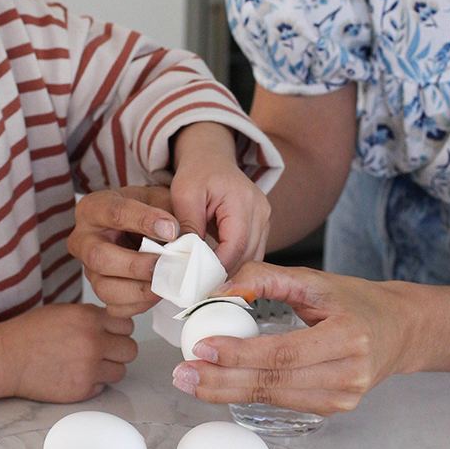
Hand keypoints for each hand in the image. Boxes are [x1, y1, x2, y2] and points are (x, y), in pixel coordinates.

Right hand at [0, 304, 136, 402]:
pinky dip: (93, 383)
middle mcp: (93, 342)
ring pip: (121, 371)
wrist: (6, 358)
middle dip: (118, 350)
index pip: (127, 325)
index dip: (118, 331)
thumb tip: (114, 325)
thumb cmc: (29, 333)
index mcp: (89, 318)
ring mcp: (89, 368)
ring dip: (108, 369)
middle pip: (130, 349)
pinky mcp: (82, 390)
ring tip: (88, 365)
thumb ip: (91, 317)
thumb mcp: (63, 311)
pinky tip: (74, 375)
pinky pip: (102, 387)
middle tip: (103, 352)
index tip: (109, 334)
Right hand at [68, 186, 178, 316]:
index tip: (172, 230)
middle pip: (99, 257)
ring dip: (140, 290)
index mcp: (94, 208)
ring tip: (165, 283)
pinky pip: (115, 307)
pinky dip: (140, 304)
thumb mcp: (160, 199)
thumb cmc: (149, 211)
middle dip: (136, 265)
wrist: (144, 229)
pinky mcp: (102, 290)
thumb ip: (171, 211)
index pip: (115, 213)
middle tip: (165, 264)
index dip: (145, 221)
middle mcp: (84, 240)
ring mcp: (89, 269)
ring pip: (105, 287)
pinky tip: (157, 293)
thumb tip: (181, 236)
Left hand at [170, 122, 270, 271]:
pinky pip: (253, 251)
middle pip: (248, 255)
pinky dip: (237, 262)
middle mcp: (261, 210)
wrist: (211, 158)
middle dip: (225, 274)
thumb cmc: (198, 172)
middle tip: (201, 290)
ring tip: (209, 283)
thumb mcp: (184, 194)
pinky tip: (219, 271)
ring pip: (254, 257)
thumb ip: (187, 224)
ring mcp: (265, 218)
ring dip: (233, 271)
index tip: (198, 282)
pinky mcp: (262, 225)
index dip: (218, 267)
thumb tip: (186, 256)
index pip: (235, 246)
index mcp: (243, 200)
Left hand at [171, 262, 411, 414]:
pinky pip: (282, 402)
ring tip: (191, 381)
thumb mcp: (315, 279)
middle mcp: (349, 374)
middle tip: (182, 373)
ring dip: (227, 392)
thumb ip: (266, 277)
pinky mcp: (335, 408)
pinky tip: (220, 385)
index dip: (240, 354)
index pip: (284, 352)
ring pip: (274, 398)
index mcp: (348, 337)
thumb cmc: (355, 300)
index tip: (201, 348)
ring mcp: (344, 398)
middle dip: (222, 380)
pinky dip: (248, 393)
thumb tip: (218, 291)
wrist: (400, 330)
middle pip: (274, 383)